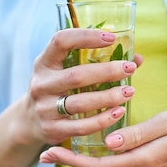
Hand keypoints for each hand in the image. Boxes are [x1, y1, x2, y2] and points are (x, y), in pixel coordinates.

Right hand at [21, 28, 141, 146]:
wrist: (30, 121)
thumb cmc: (57, 88)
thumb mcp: (65, 70)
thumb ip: (96, 61)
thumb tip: (137, 58)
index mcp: (44, 63)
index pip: (61, 41)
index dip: (86, 37)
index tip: (111, 38)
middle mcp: (41, 84)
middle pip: (76, 76)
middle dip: (106, 71)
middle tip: (129, 68)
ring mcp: (45, 108)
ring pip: (80, 103)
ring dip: (108, 97)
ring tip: (130, 92)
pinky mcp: (53, 129)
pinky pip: (82, 126)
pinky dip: (103, 120)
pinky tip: (119, 112)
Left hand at [39, 108, 166, 166]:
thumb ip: (140, 134)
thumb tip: (109, 144)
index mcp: (147, 160)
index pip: (102, 165)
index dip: (73, 160)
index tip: (50, 153)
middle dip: (72, 160)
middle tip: (46, 151)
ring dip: (84, 159)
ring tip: (61, 146)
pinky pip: (120, 164)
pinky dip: (101, 157)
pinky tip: (90, 145)